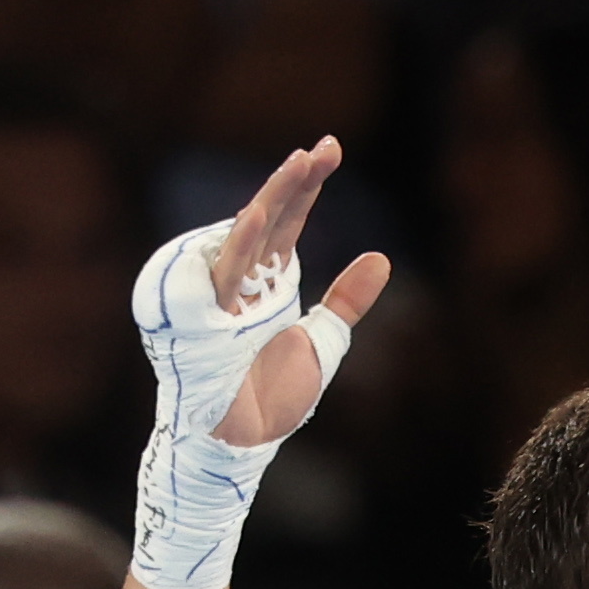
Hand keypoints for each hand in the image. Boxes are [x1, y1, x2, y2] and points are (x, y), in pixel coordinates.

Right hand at [209, 137, 390, 445]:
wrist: (240, 441)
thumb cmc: (269, 394)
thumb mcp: (324, 340)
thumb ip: (349, 299)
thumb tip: (381, 258)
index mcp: (265, 280)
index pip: (289, 222)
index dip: (308, 187)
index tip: (330, 149)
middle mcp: (242, 280)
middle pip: (271, 218)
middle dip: (297, 182)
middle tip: (326, 147)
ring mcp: (222, 296)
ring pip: (249, 235)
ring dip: (275, 198)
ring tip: (301, 163)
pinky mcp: (207, 318)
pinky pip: (224, 273)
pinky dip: (242, 241)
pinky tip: (260, 213)